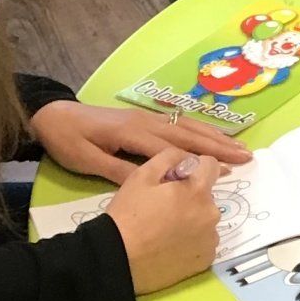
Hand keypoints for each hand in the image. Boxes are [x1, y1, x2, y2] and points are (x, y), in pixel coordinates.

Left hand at [28, 99, 250, 182]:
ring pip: (187, 126)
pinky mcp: (144, 119)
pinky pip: (179, 124)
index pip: (175, 149)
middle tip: (247, 156)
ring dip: (214, 136)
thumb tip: (153, 184)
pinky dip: (200, 129)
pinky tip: (212, 135)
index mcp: (133, 133)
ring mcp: (147, 118)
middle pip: (189, 134)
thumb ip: (120, 171)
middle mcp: (146, 122)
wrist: (52, 116)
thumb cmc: (68, 141)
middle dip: (219, 145)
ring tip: (239, 146)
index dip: (202, 160)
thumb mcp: (88, 161)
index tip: (227, 169)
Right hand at [103, 148, 224, 295]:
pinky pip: (204, 242)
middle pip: (207, 195)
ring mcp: (211, 239)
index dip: (194, 167)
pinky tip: (171, 245)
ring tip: (166, 229)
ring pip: (206, 220)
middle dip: (191, 196)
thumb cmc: (128, 214)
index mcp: (198, 190)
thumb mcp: (142, 176)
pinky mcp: (206, 259)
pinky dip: (192, 241)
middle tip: (164, 206)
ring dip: (193, 219)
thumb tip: (187, 157)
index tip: (178, 177)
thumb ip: (170, 157)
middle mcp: (212, 213)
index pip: (211, 165)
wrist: (120, 259)